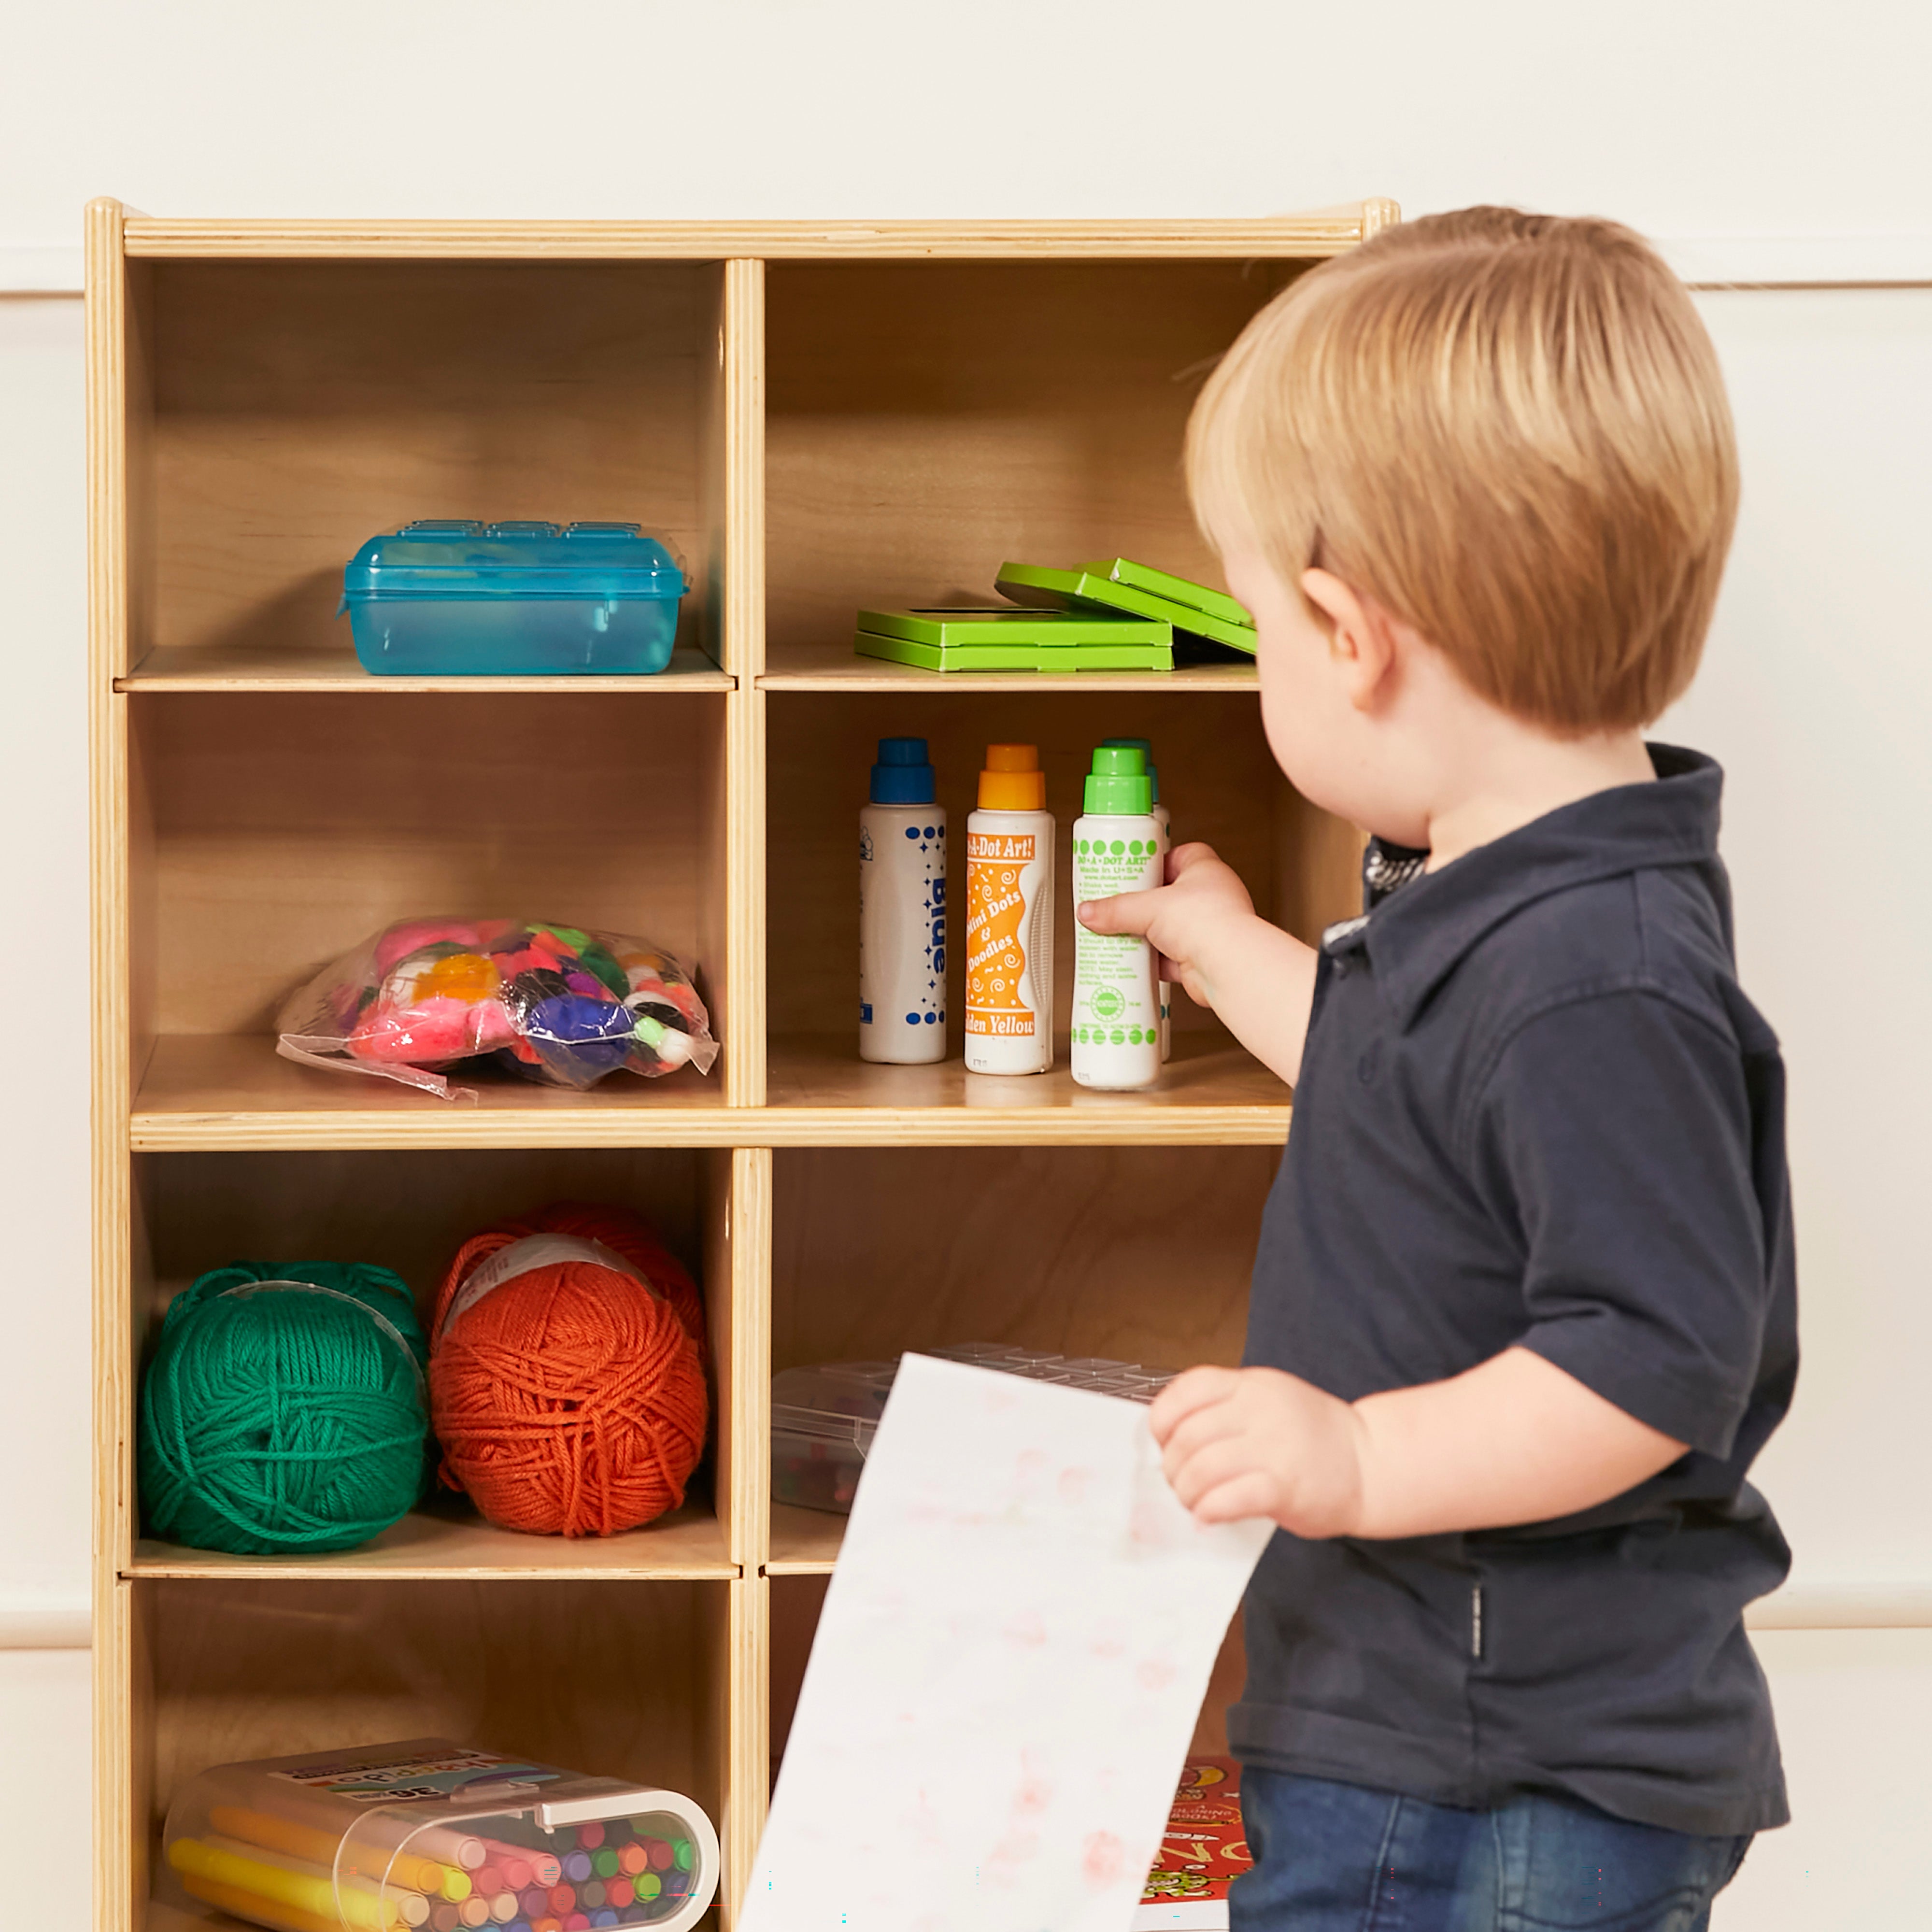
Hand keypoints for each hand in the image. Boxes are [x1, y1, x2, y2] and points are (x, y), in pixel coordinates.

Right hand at [1076, 843, 1256, 1014]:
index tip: (1131, 868)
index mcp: (1206, 870)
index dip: (1154, 861)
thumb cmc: (1209, 922)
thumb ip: (1117, 909)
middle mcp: (1210, 898)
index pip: (1178, 855)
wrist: (1228, 966)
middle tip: (1117, 904)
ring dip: (1144, 934)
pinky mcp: (1200, 957)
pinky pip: (1168, 958)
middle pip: (1167, 896)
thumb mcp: (1150, 908)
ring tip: (1119, 933)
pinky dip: (1151, 961)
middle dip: (1142, 904)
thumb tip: (1090, 911)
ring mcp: (1206, 929)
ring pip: (1167, 929)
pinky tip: (1133, 961)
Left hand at [1149, 1365, 1365, 1537]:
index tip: (1164, 1441)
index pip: (1188, 1389)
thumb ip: (1226, 1409)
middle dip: (1173, 1466)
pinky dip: (1209, 1510)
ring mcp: (1275, 1447)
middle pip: (1189, 1435)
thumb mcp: (1270, 1399)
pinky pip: (1228, 1498)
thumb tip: (1172, 1440)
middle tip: (1180, 1483)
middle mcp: (1261, 1409)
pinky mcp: (1286, 1486)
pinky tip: (1209, 1515)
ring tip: (1195, 1502)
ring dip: (1187, 1492)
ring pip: (1202, 1468)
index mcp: (1252, 1384)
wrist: (1371, 1463)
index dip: (1163, 1418)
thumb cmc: (1314, 1437)